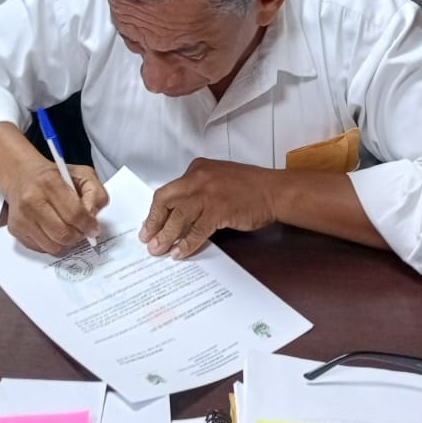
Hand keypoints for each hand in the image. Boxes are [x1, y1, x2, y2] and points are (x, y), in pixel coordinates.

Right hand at [4, 157, 107, 253]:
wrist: (22, 176)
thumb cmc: (54, 176)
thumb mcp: (82, 174)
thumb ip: (95, 193)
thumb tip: (92, 217)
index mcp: (50, 182)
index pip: (74, 214)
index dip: (88, 225)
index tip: (93, 228)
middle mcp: (32, 200)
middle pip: (63, 234)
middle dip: (78, 235)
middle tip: (82, 230)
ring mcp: (22, 217)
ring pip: (53, 246)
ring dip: (66, 242)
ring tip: (68, 229)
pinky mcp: (16, 230)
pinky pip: (41, 249)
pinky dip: (52, 244)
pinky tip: (53, 230)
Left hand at [139, 159, 277, 259]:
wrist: (274, 191)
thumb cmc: (250, 187)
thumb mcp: (218, 180)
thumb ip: (198, 192)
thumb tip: (179, 216)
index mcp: (197, 169)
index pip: (169, 190)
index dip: (156, 210)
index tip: (149, 225)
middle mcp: (199, 177)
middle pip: (166, 199)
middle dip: (153, 221)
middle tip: (147, 239)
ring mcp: (208, 193)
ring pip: (178, 216)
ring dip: (165, 235)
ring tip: (158, 250)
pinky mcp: (219, 209)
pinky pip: (196, 230)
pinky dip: (186, 244)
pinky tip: (180, 253)